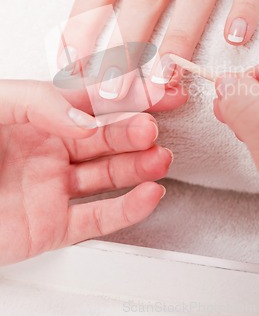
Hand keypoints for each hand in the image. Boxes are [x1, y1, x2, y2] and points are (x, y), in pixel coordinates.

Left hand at [0, 80, 172, 265]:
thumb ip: (42, 104)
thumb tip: (85, 118)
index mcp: (41, 118)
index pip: (95, 103)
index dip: (129, 96)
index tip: (158, 91)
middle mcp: (52, 151)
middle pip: (106, 139)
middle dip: (134, 132)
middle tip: (150, 128)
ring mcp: (53, 189)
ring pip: (109, 177)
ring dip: (139, 167)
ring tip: (158, 158)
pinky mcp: (51, 226)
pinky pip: (97, 218)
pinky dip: (128, 209)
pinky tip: (148, 194)